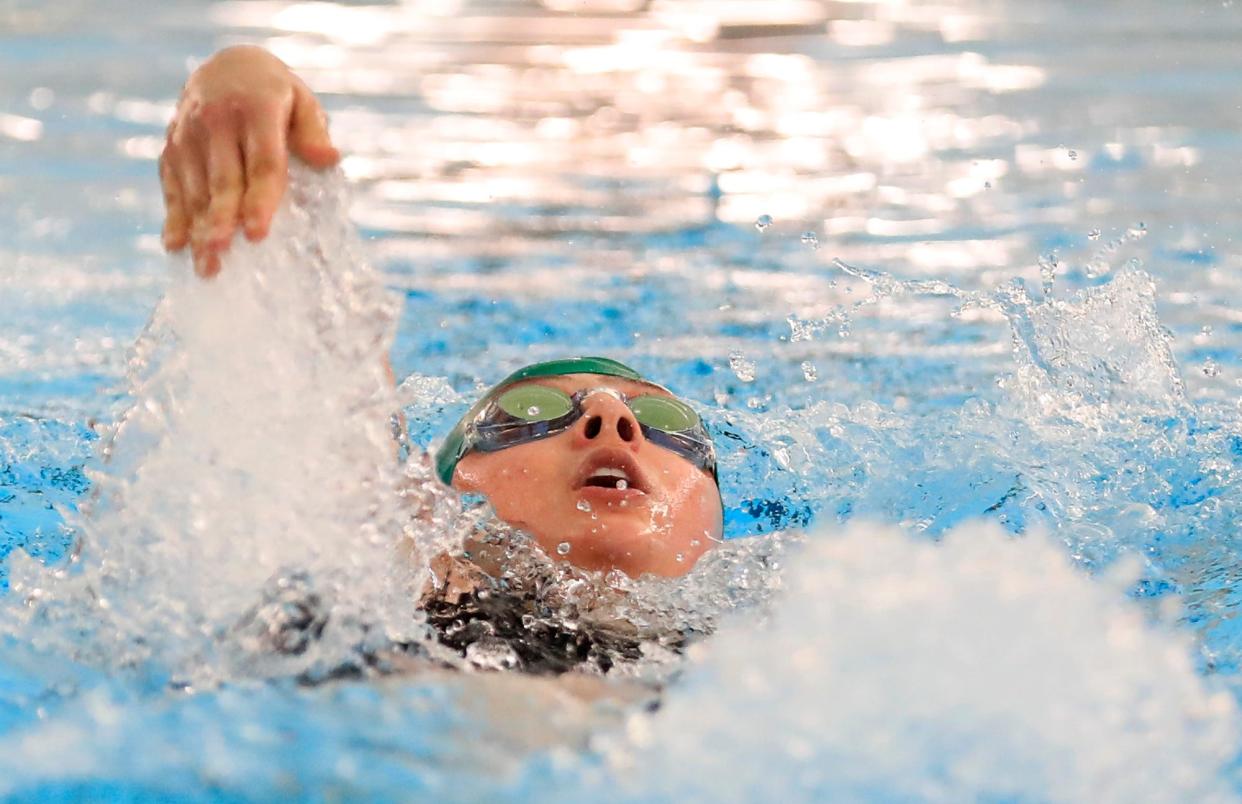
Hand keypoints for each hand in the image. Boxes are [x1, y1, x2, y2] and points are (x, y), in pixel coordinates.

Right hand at [160, 46, 340, 276]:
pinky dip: (174, 216)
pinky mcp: (171, 146)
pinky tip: (176, 246)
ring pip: (194, 188)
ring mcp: (189, 133)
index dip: (259, 200)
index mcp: (257, 109)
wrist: (226, 66)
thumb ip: (313, 131)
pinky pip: (171, 184)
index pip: (261, 162)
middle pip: (223, 179)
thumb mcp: (302, 102)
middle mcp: (217, 119)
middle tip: (222, 255)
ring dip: (199, 228)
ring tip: (207, 267)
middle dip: (222, 220)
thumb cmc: (277, 95)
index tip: (258, 234)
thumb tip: (329, 159)